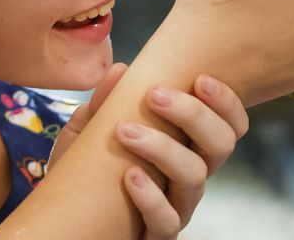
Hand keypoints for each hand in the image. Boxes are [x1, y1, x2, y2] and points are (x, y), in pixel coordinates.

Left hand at [49, 63, 248, 239]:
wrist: (65, 218)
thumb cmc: (85, 169)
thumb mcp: (89, 131)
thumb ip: (104, 102)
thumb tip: (121, 70)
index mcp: (186, 146)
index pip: (228, 123)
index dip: (226, 101)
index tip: (200, 79)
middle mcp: (189, 176)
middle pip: (222, 144)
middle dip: (194, 114)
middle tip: (155, 94)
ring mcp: (176, 207)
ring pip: (195, 177)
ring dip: (163, 148)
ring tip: (125, 131)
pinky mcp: (157, 235)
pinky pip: (167, 220)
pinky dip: (150, 196)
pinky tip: (128, 176)